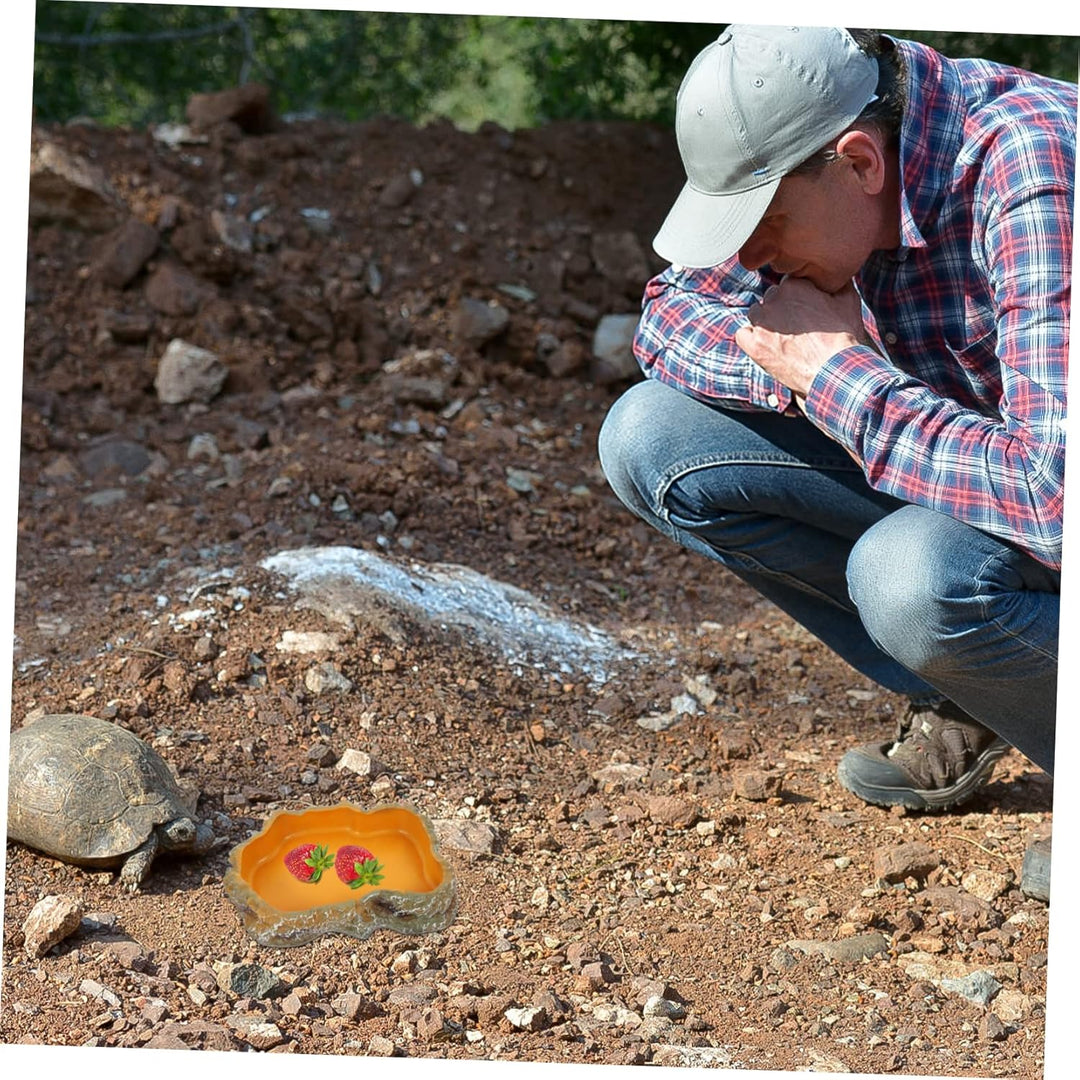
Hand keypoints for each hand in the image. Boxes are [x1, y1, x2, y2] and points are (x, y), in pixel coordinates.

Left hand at [734, 278, 870, 398]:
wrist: (835, 369)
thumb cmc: (844, 336)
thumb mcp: (848, 301)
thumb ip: (837, 282)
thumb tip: (834, 276)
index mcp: (794, 285)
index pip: (789, 284)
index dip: (798, 298)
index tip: (806, 310)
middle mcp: (774, 299)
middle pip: (772, 298)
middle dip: (782, 309)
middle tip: (798, 327)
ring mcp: (762, 323)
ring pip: (757, 314)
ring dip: (766, 322)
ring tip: (784, 337)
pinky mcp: (754, 345)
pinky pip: (742, 335)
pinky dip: (750, 338)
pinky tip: (764, 345)